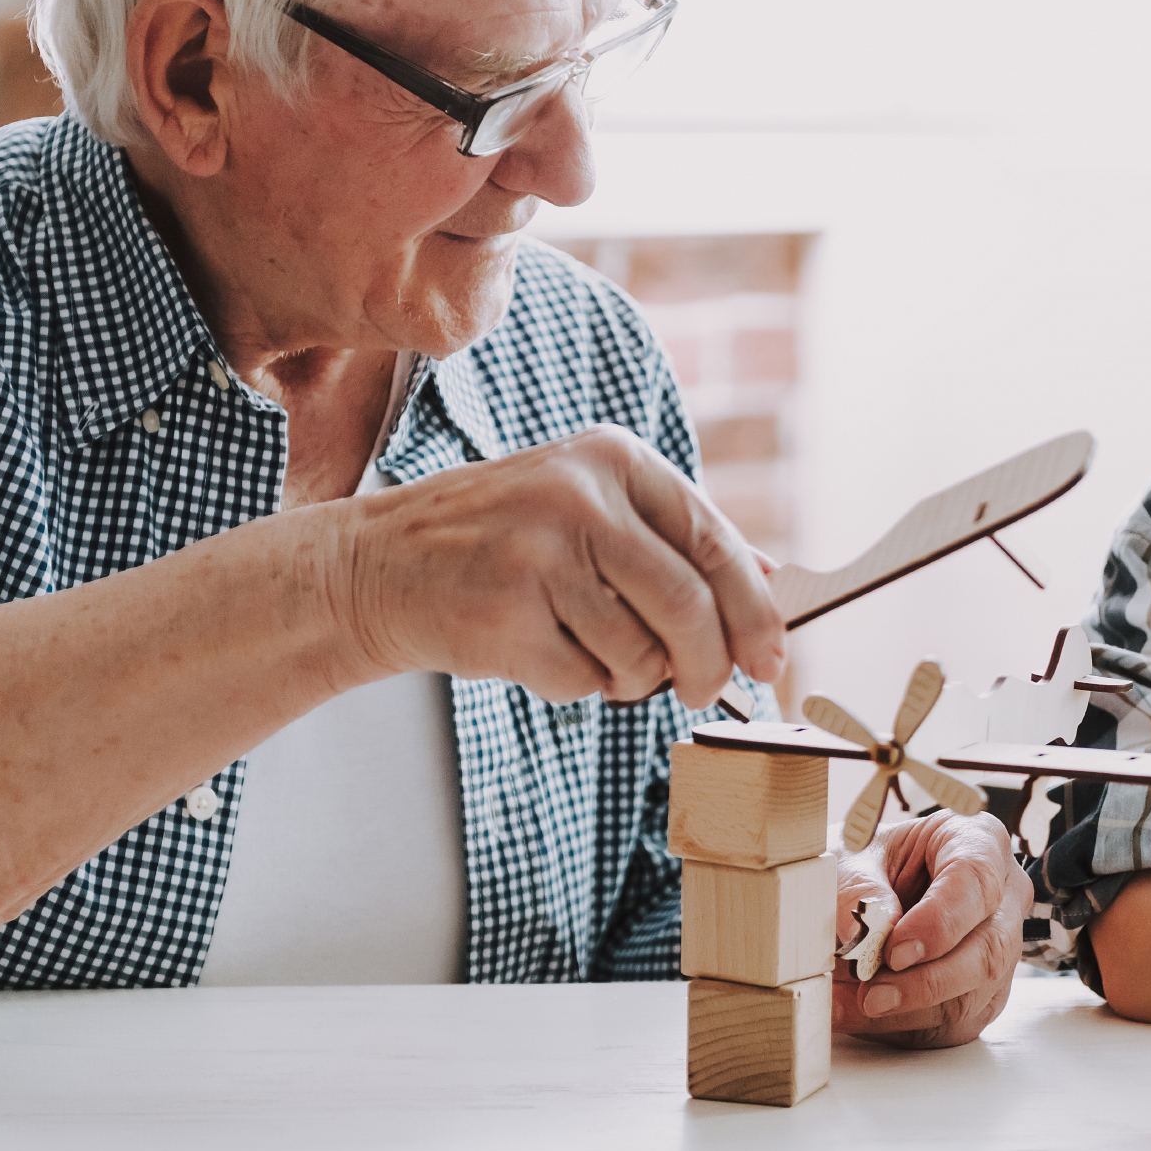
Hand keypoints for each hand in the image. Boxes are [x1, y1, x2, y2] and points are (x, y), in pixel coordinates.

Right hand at [341, 424, 783, 707]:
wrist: (377, 566)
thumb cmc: (502, 544)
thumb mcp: (592, 509)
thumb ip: (678, 540)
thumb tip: (774, 583)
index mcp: (614, 459)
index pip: (716, 542)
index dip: (755, 611)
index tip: (773, 657)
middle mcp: (580, 496)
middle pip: (689, 605)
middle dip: (709, 664)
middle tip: (705, 691)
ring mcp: (538, 553)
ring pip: (639, 652)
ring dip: (629, 677)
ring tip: (587, 650)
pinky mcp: (504, 615)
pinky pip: (582, 680)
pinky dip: (576, 686)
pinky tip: (538, 651)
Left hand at [831, 810, 1032, 1048]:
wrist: (868, 889)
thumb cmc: (870, 861)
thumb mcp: (852, 857)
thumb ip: (855, 888)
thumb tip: (859, 934)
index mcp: (978, 842)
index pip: (976, 882)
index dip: (939, 922)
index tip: (893, 951)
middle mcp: (1002, 899)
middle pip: (989, 951)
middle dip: (927, 982)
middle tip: (870, 994)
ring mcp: (997, 953)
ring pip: (971, 997)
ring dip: (905, 1011)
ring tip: (846, 1004)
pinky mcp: (979, 997)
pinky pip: (949, 1025)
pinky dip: (897, 1026)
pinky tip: (853, 1014)